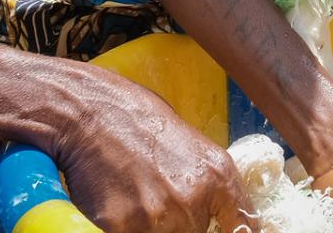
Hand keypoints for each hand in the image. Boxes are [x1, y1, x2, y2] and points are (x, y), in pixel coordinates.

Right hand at [51, 66, 254, 232]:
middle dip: (180, 225)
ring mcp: (158, 216)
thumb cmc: (136, 119)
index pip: (243, 227)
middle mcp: (193, 197)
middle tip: (158, 201)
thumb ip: (206, 183)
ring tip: (134, 199)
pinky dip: (123, 228)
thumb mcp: (191, 144)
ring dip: (150, 228)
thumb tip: (213, 216)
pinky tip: (115, 205)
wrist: (89, 111)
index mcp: (218, 174)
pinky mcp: (122, 226)